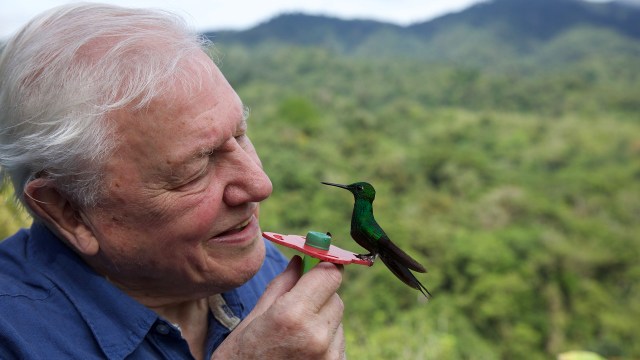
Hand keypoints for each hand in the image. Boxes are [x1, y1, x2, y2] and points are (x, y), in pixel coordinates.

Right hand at [212, 256, 344, 358]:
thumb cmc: (240, 359)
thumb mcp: (253, 319)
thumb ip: (282, 286)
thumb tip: (300, 261)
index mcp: (292, 315)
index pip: (330, 274)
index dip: (324, 266)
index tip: (318, 263)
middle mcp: (316, 335)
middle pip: (336, 296)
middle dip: (319, 294)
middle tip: (297, 304)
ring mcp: (328, 356)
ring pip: (337, 320)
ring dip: (323, 319)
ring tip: (294, 336)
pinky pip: (338, 342)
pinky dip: (325, 340)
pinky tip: (301, 350)